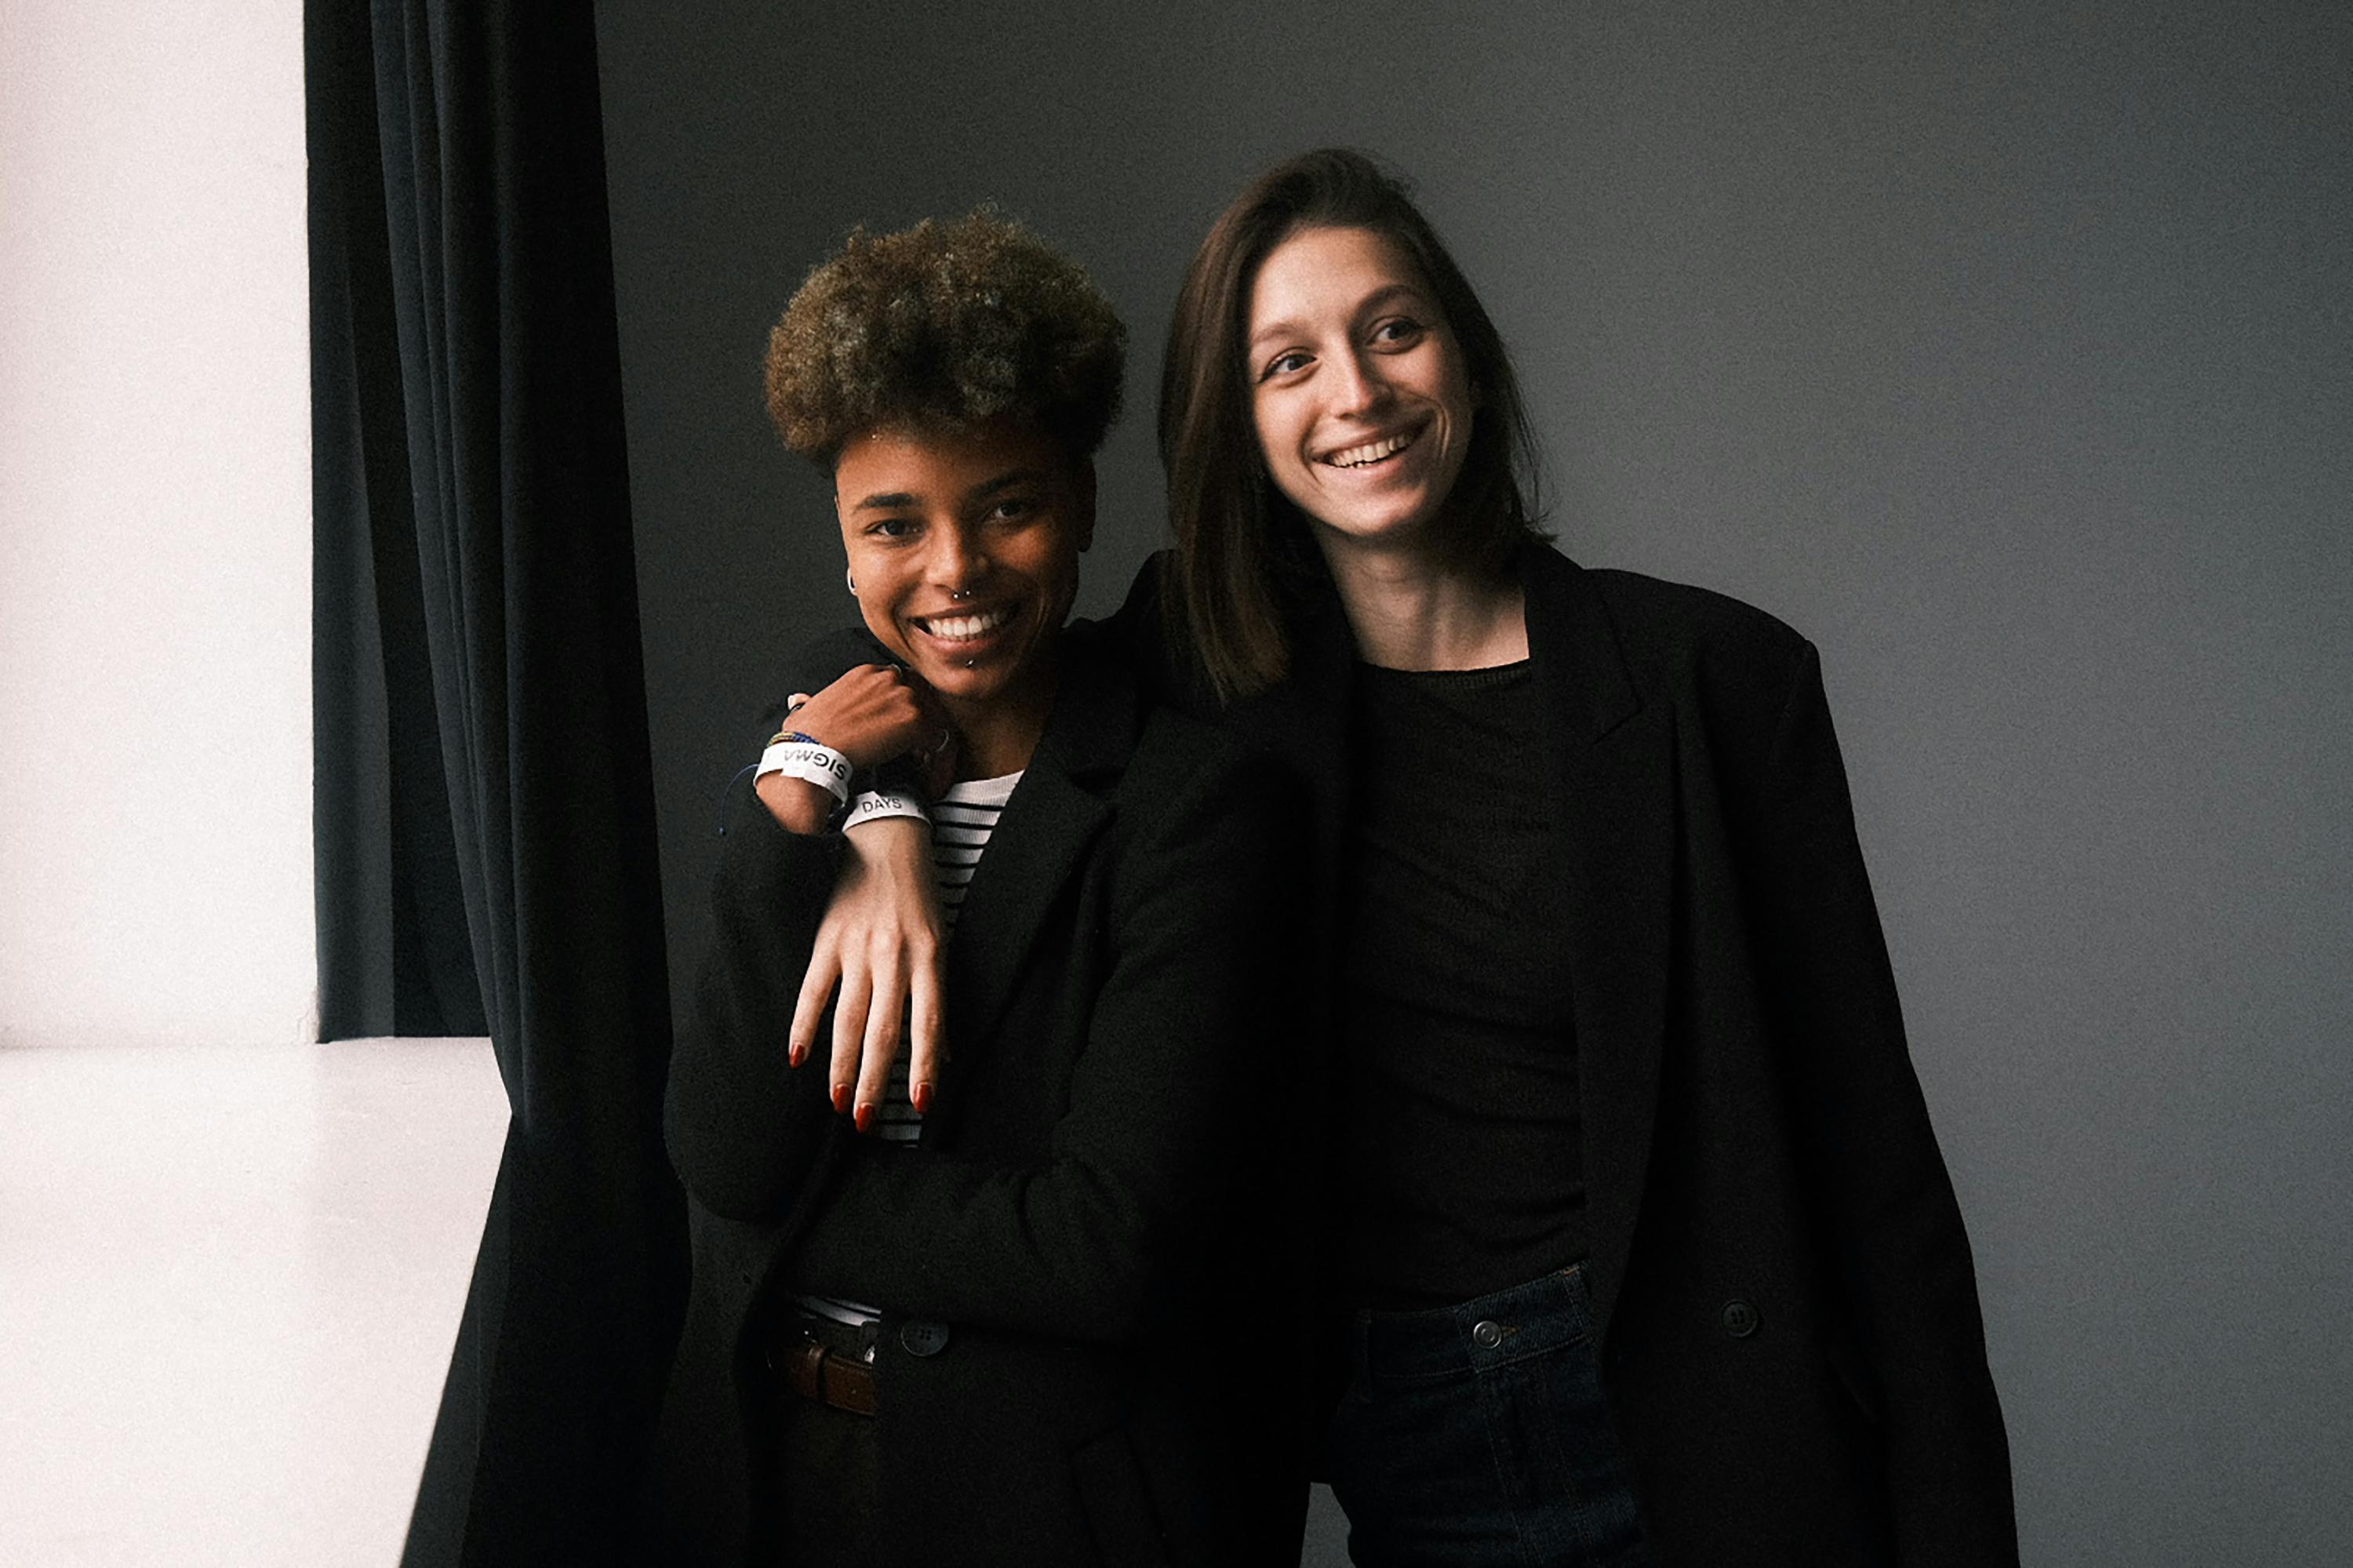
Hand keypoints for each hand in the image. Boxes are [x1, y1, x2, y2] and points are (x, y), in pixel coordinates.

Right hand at [757, 665, 952, 834]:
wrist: (811, 753)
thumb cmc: (806, 737)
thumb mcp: (808, 709)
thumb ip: (812, 702)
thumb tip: (801, 701)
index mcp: (866, 673)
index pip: (901, 684)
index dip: (904, 710)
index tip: (900, 730)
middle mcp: (888, 678)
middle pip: (923, 697)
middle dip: (924, 723)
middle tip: (919, 750)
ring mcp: (904, 697)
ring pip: (936, 718)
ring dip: (932, 744)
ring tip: (926, 769)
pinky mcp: (914, 721)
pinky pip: (941, 742)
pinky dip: (939, 764)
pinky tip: (931, 781)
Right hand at [789, 814, 945, 1131]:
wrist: (886, 834)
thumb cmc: (919, 894)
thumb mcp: (940, 940)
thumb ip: (936, 995)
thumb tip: (942, 1054)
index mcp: (930, 956)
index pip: (928, 1023)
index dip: (923, 1066)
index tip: (918, 1104)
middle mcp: (893, 955)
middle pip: (883, 1030)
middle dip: (873, 1080)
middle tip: (864, 1121)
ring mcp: (857, 948)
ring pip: (847, 1018)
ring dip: (840, 1065)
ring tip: (837, 1103)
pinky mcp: (827, 939)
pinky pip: (813, 989)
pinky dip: (804, 1025)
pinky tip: (798, 1058)